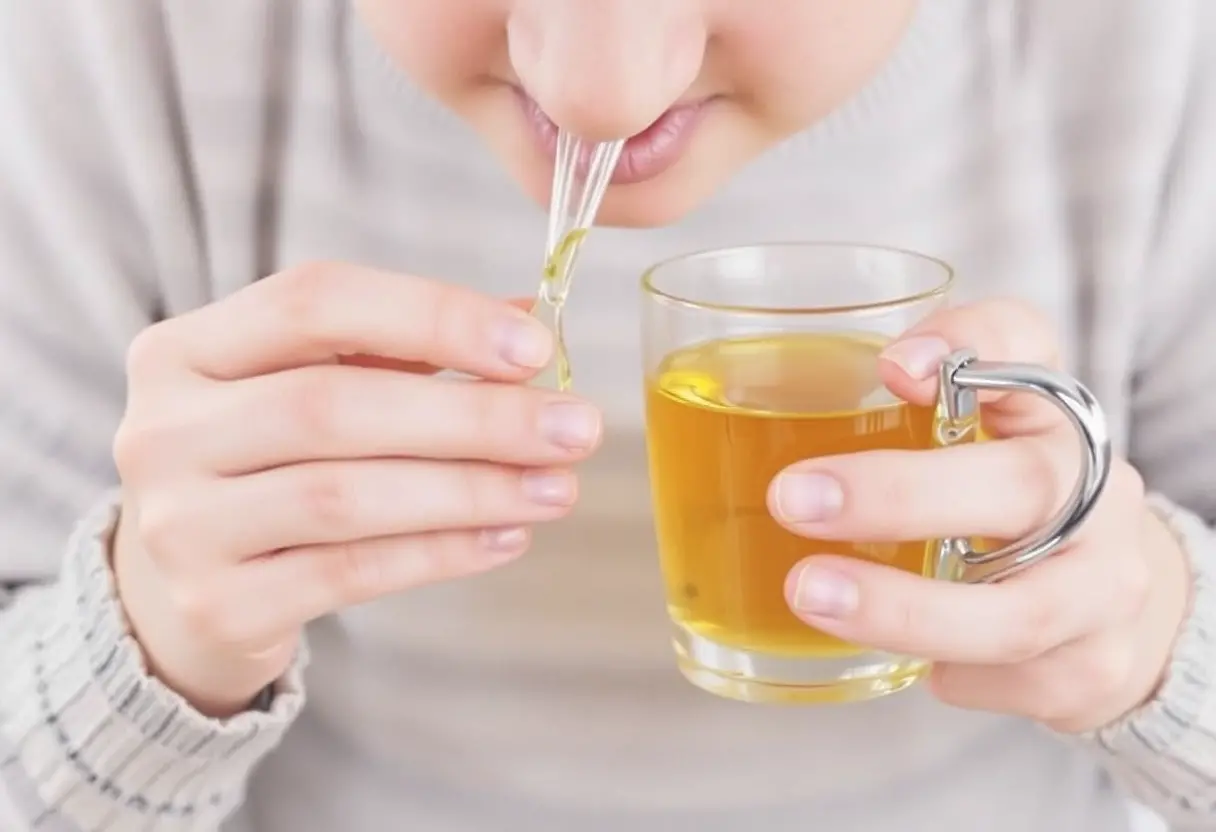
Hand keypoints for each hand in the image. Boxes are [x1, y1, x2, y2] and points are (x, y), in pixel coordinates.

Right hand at [111, 262, 602, 716]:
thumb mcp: (313, 384)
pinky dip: (440, 553)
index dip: (433, 316)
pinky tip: (506, 536)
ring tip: (557, 488)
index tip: (535, 348)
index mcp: (186, 349)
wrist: (181, 584)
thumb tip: (529, 325)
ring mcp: (181, 523)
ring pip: (345, 497)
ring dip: (471, 490)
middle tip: (575, 428)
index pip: (314, 301)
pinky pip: (350, 573)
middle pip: (334, 406)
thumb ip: (407, 350)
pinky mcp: (219, 602)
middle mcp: (164, 430)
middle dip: (473, 417)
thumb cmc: (267, 462)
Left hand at [769, 299, 1191, 732]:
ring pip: (1015, 615)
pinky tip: (900, 656)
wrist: (1111, 597)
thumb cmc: (1012, 493)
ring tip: (808, 593)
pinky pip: (1002, 680)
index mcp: (1055, 411)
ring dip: (902, 609)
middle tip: (792, 498)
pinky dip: (942, 669)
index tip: (890, 368)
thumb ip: (926, 380)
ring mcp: (1104, 588)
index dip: (966, 345)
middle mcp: (1096, 492)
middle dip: (900, 496)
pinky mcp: (1091, 670)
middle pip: (1018, 487)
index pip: (1026, 345)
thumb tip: (886, 370)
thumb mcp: (979, 422)